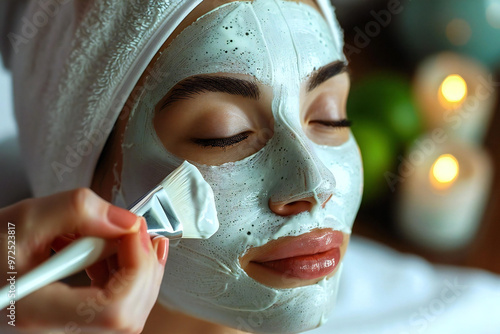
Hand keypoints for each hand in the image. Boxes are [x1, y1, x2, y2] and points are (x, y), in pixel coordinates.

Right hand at [0, 188, 168, 333]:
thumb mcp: (25, 218)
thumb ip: (77, 211)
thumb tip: (125, 221)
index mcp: (37, 311)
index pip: (113, 309)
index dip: (138, 268)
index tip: (135, 231)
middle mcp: (54, 328)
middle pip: (128, 314)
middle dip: (145, 266)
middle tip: (136, 230)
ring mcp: (66, 326)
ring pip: (127, 311)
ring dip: (136, 267)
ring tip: (117, 237)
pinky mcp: (75, 317)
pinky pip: (115, 304)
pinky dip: (123, 273)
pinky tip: (107, 251)